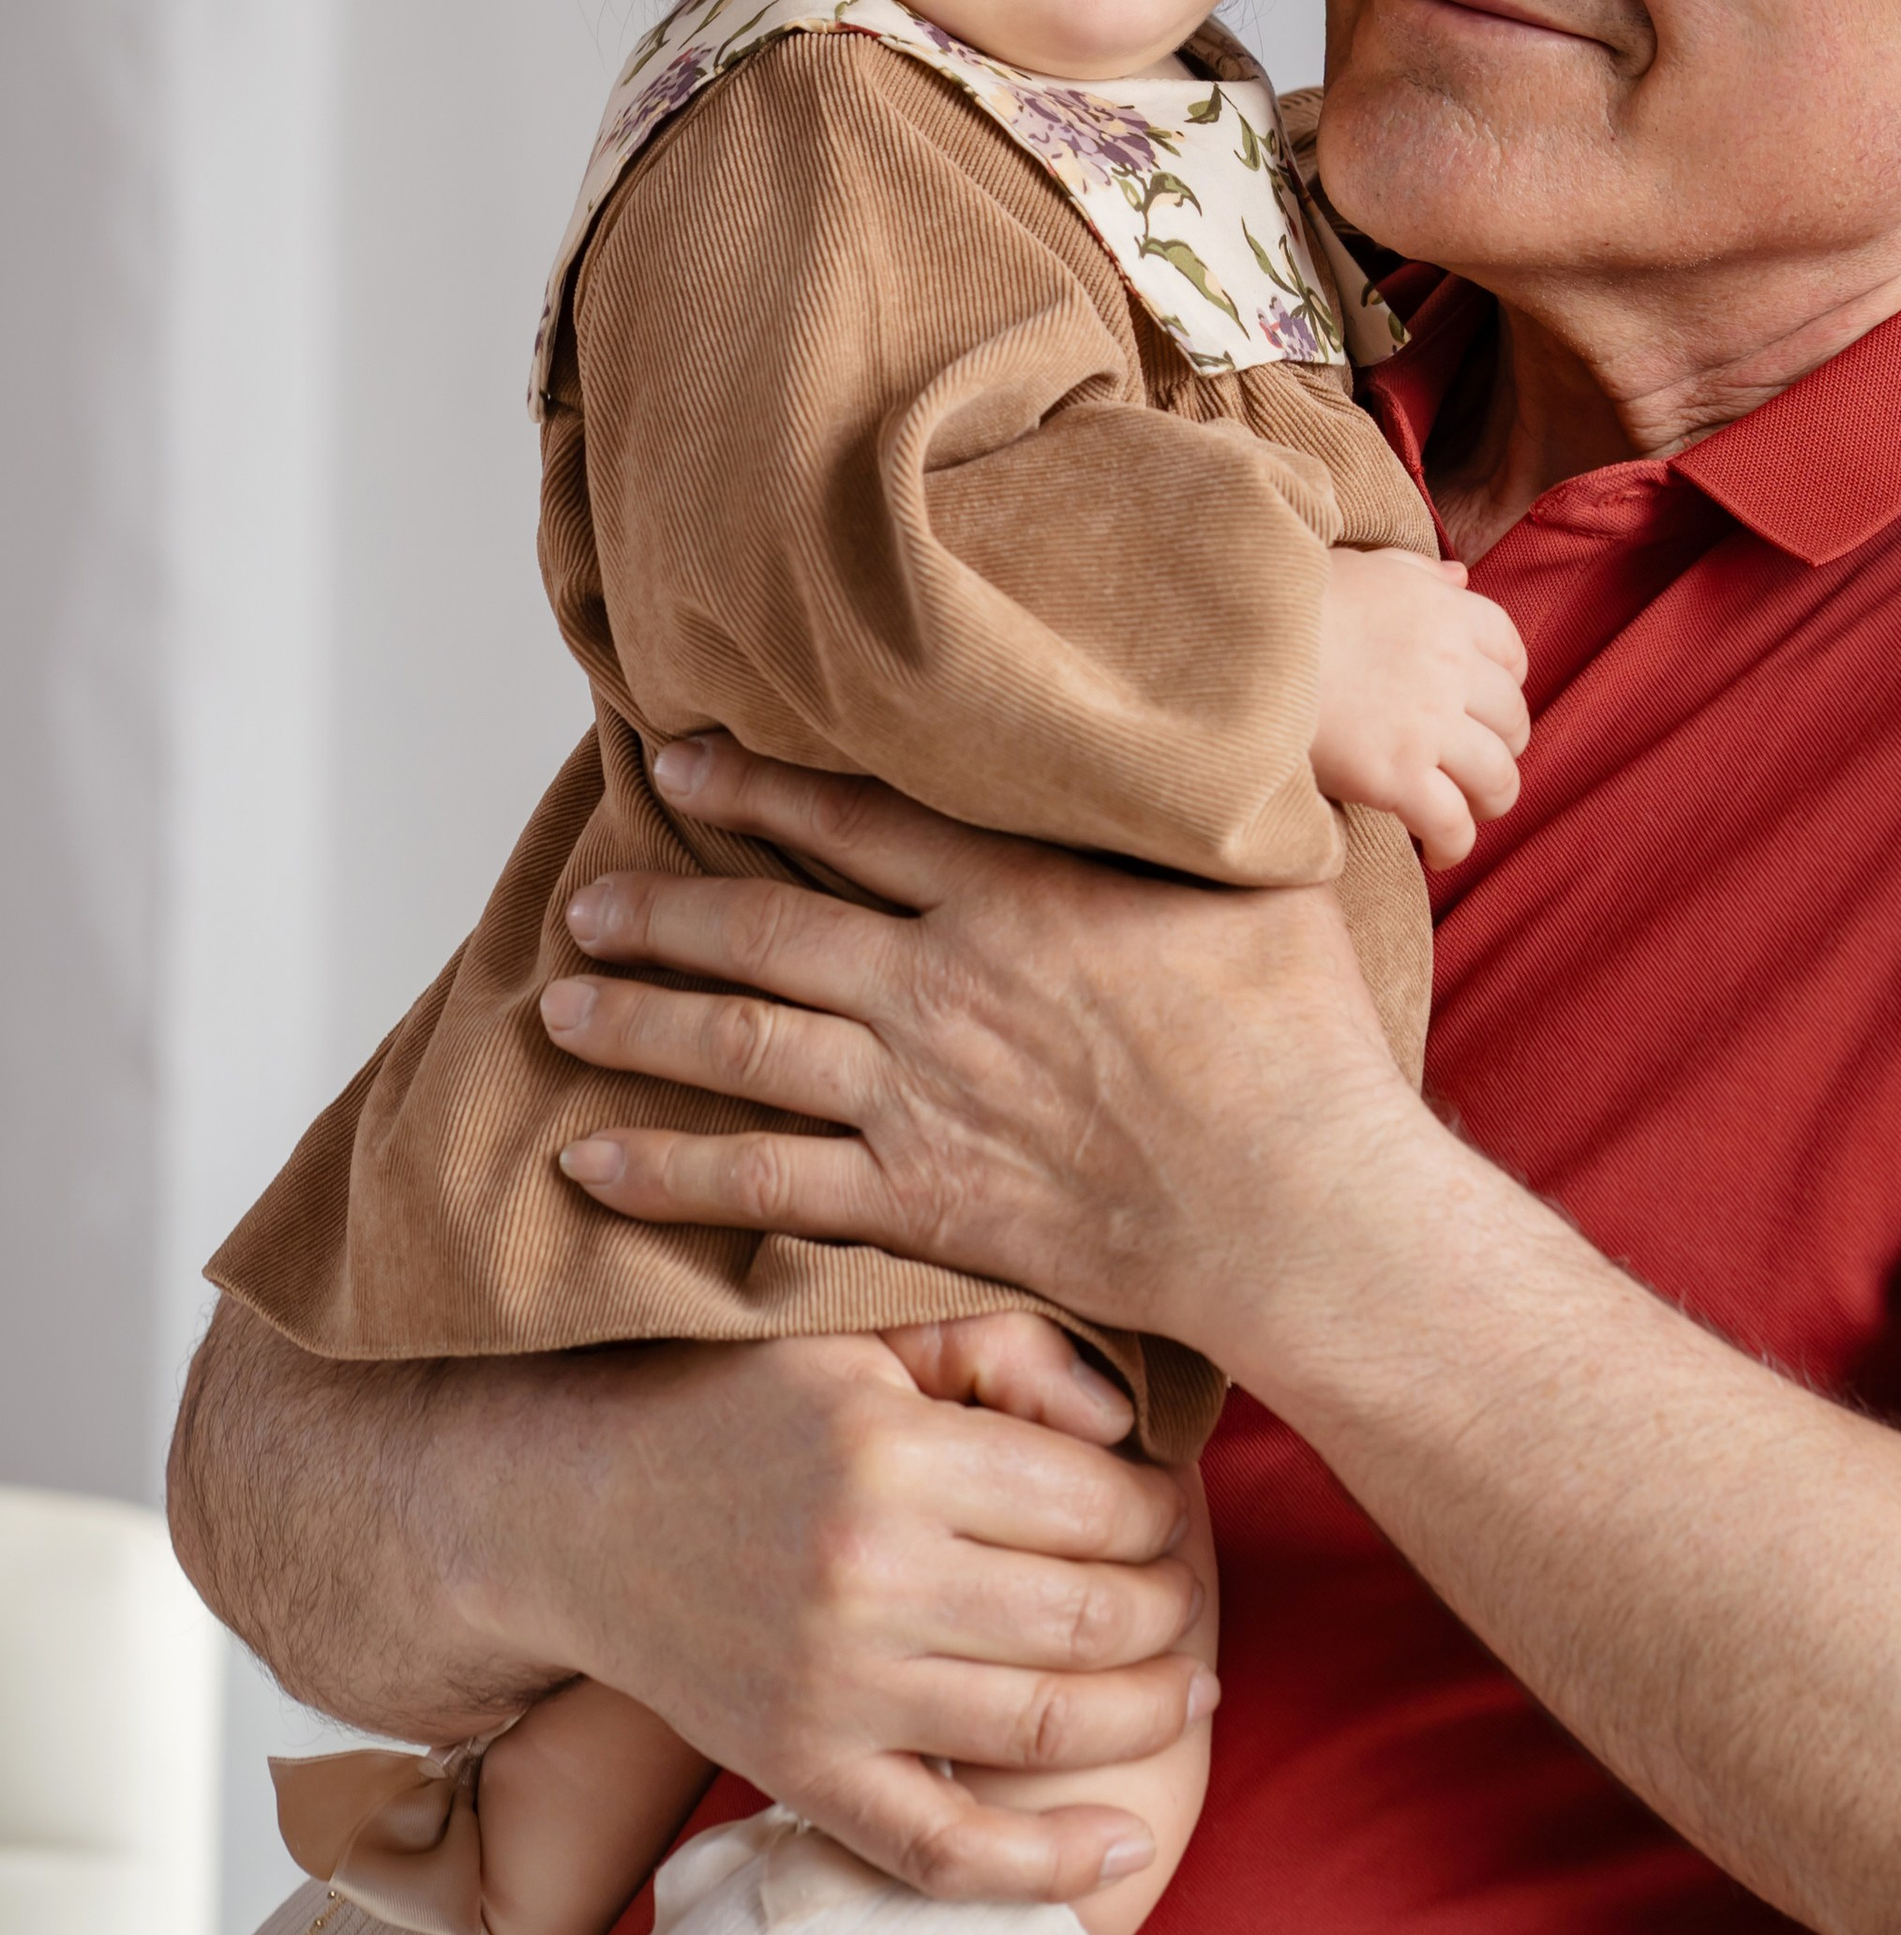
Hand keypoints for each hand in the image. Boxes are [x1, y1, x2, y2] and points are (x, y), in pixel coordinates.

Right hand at [478, 1314, 1215, 1901]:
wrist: (575, 1510)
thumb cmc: (740, 1405)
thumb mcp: (865, 1334)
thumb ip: (1004, 1349)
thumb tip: (1126, 1425)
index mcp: (895, 1456)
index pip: (1100, 1504)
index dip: (1162, 1512)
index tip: (1169, 1509)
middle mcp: (869, 1580)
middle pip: (1092, 1619)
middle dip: (1173, 1611)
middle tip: (1189, 1595)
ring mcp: (833, 1691)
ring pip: (1046, 1728)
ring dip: (1147, 1716)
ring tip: (1188, 1687)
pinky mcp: (798, 1771)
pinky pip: (942, 1849)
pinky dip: (1042, 1870)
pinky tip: (1121, 1850)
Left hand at [544, 735, 1448, 1382]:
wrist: (1297, 1204)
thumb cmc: (1305, 1042)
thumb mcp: (1270, 876)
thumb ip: (1207, 807)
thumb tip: (1224, 730)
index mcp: (1019, 889)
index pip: (853, 816)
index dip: (754, 784)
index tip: (678, 761)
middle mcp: (942, 981)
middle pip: (766, 928)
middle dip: (661, 909)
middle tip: (586, 900)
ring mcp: (920, 1095)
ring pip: (743, 1042)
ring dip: (641, 1019)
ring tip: (561, 1002)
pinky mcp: (919, 1201)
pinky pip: (765, 1185)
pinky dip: (670, 1172)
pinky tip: (592, 1163)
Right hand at [1313, 546, 1529, 863]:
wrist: (1236, 642)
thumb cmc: (1286, 603)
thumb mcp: (1360, 565)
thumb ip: (1415, 572)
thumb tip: (1458, 578)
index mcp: (1444, 613)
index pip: (1511, 655)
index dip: (1503, 687)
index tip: (1480, 710)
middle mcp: (1450, 668)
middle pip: (1512, 721)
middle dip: (1500, 749)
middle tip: (1470, 769)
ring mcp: (1427, 726)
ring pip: (1498, 779)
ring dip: (1489, 803)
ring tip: (1464, 815)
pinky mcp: (1397, 777)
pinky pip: (1452, 824)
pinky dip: (1454, 846)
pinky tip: (1436, 853)